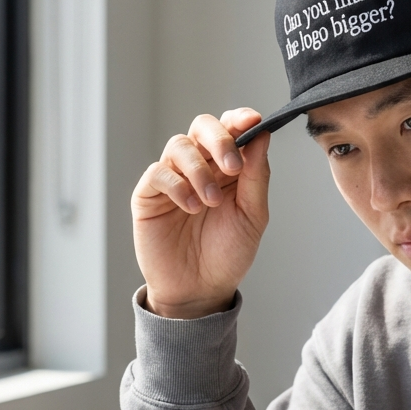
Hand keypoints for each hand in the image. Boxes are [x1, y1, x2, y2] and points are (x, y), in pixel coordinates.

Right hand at [131, 108, 269, 318]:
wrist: (201, 290)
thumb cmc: (227, 254)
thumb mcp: (253, 215)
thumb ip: (257, 175)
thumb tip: (261, 135)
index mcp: (228, 167)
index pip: (230, 128)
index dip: (240, 119)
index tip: (252, 122)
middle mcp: (199, 166)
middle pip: (202, 126)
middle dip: (219, 139)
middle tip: (232, 166)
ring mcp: (173, 179)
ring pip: (178, 146)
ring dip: (199, 170)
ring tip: (210, 201)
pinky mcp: (149, 195)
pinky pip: (158, 173)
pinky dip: (177, 186)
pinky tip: (191, 208)